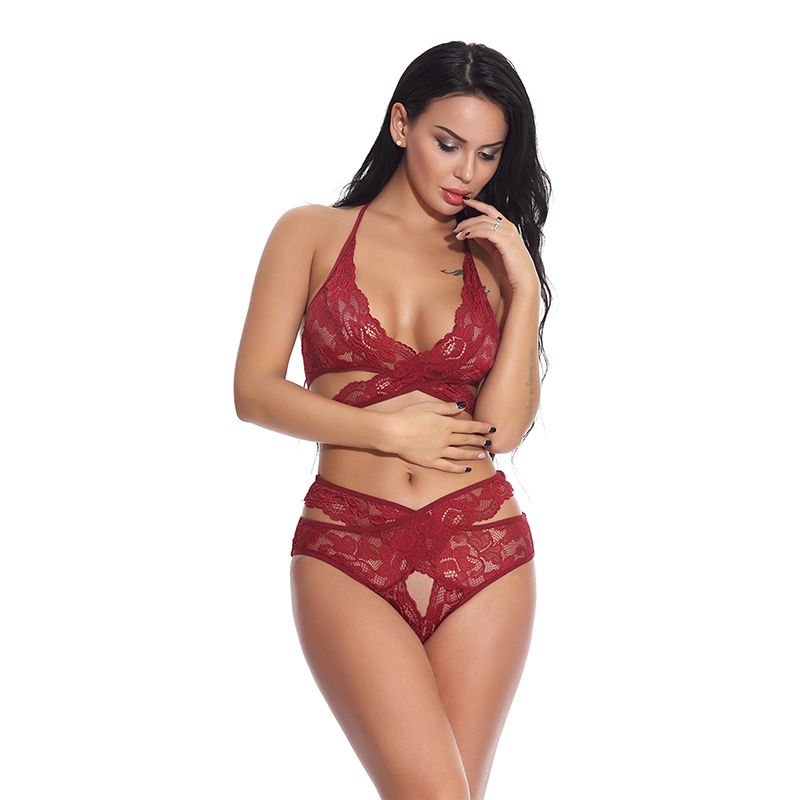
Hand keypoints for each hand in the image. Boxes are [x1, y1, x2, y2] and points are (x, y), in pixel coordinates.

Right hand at [380, 400, 495, 473]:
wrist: (392, 432)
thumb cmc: (407, 416)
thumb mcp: (428, 406)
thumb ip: (446, 407)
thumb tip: (461, 406)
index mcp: (446, 424)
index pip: (469, 425)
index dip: (481, 427)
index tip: (492, 428)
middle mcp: (445, 439)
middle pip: (467, 440)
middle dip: (480, 441)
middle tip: (490, 443)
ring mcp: (438, 452)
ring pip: (460, 454)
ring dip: (473, 455)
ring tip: (483, 455)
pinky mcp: (430, 462)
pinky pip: (447, 467)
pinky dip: (458, 468)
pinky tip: (466, 469)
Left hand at [453, 198, 539, 294]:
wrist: (523, 278)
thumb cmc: (511, 265)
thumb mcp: (496, 249)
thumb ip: (487, 240)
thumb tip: (474, 234)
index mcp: (507, 226)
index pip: (490, 210)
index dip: (477, 204)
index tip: (466, 201)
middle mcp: (508, 226)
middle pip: (483, 217)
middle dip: (467, 221)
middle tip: (455, 228)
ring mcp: (508, 233)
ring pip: (483, 223)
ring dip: (468, 228)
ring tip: (457, 235)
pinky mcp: (505, 241)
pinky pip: (486, 232)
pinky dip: (474, 232)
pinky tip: (466, 236)